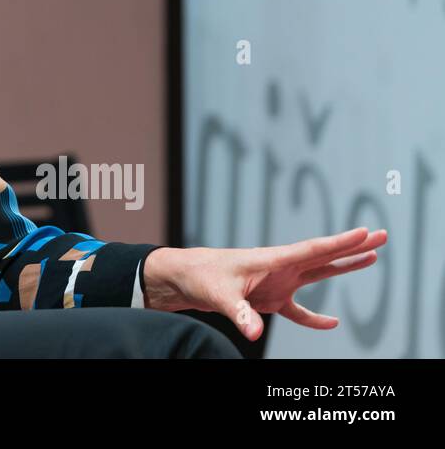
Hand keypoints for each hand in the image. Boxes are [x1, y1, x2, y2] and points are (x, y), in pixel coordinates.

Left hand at [141, 226, 387, 340]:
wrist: (183, 278)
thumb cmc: (200, 276)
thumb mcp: (219, 295)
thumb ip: (240, 314)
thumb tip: (253, 333)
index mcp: (272, 259)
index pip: (313, 249)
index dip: (341, 243)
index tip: (366, 232)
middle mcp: (279, 267)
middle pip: (324, 256)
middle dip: (352, 246)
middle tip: (382, 236)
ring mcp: (277, 282)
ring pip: (318, 274)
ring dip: (343, 267)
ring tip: (372, 258)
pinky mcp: (269, 299)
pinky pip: (298, 310)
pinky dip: (314, 319)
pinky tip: (333, 323)